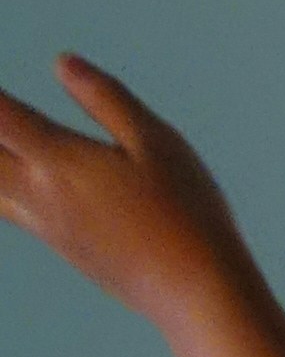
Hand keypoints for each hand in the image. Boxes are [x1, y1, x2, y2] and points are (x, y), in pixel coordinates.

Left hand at [0, 58, 250, 326]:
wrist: (194, 293)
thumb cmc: (186, 212)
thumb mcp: (157, 142)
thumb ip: (106, 99)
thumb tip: (63, 63)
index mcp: (61, 161)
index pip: (0, 116)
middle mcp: (40, 195)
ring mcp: (46, 224)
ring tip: (0, 146)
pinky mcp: (61, 245)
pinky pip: (7, 209)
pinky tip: (8, 176)